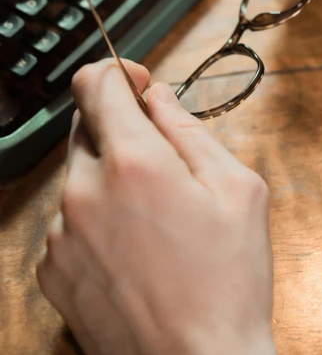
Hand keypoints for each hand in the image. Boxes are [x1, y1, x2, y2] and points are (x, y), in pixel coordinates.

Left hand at [37, 59, 274, 354]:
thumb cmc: (227, 282)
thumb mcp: (236, 189)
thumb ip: (190, 129)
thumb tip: (158, 97)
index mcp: (133, 163)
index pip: (96, 83)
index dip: (117, 71)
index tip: (136, 82)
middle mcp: (84, 193)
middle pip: (85, 125)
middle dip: (120, 129)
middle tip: (162, 161)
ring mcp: (61, 234)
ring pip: (78, 174)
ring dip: (108, 176)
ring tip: (154, 218)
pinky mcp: (51, 269)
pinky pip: (67, 219)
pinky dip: (93, 217)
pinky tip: (132, 247)